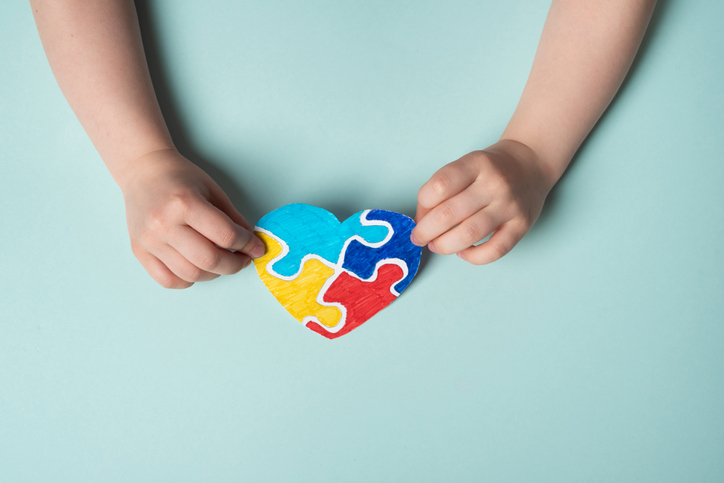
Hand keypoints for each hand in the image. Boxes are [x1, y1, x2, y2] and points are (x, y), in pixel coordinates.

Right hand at [118, 148, 264, 287]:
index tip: (256, 248)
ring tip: (221, 262)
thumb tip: (251, 245)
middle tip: (243, 259)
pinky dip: (189, 280)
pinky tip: (198, 268)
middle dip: (234, 264)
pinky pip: (168, 280)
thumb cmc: (180, 178)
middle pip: (209, 260)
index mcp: (184, 203)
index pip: (225, 235)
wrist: (143, 171)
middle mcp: (163, 224)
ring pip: (190, 275)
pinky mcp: (139, 251)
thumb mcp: (213, 190)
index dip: (248, 244)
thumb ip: (233, 219)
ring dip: (214, 274)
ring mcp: (149, 240)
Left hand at [411, 140, 555, 264]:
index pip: (440, 185)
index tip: (420, 214)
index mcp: (476, 163)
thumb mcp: (467, 164)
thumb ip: (444, 188)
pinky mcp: (521, 226)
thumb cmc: (491, 169)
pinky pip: (495, 250)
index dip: (422, 204)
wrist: (531, 163)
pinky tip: (463, 253)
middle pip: (449, 213)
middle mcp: (494, 184)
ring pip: (469, 234)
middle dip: (425, 231)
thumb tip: (422, 220)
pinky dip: (474, 257)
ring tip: (436, 246)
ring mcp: (509, 206)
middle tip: (418, 238)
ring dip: (444, 245)